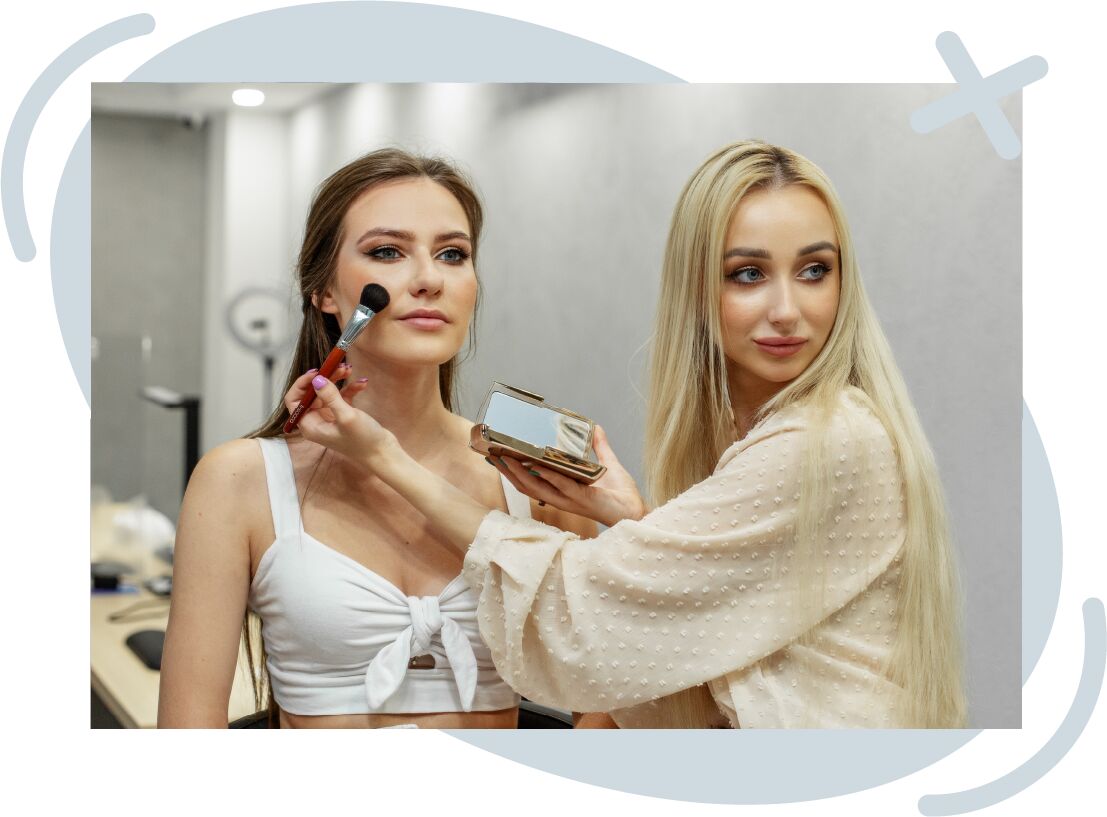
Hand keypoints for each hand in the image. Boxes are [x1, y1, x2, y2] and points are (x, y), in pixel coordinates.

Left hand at [283, 368, 397, 467]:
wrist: (383, 454)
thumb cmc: (363, 441)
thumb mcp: (346, 417)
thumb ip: (330, 396)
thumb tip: (317, 378)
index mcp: (310, 425)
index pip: (294, 400)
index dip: (302, 384)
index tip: (317, 371)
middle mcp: (317, 421)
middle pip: (312, 392)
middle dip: (324, 377)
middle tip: (338, 366)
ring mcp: (330, 417)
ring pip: (327, 391)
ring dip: (338, 379)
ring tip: (349, 369)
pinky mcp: (343, 414)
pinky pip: (342, 396)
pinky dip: (351, 388)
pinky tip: (363, 384)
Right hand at [490, 425, 647, 527]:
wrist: (636, 511)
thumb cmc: (622, 494)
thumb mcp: (608, 464)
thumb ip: (600, 447)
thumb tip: (596, 427)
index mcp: (562, 490)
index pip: (531, 482)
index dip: (514, 471)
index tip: (500, 455)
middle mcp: (561, 497)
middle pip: (526, 486)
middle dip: (508, 471)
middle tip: (494, 455)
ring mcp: (569, 500)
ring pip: (537, 488)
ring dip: (520, 473)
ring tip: (507, 458)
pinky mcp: (582, 499)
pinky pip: (562, 486)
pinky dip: (549, 475)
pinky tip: (539, 464)